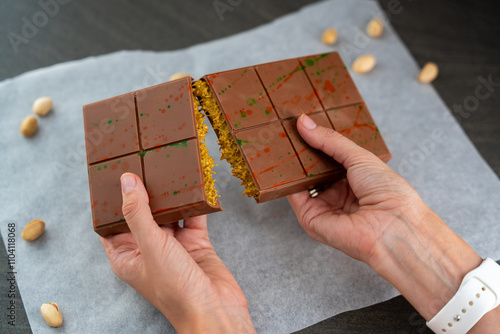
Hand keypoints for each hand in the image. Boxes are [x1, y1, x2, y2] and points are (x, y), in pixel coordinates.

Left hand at [100, 173, 255, 333]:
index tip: (114, 174)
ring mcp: (173, 245)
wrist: (215, 309)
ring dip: (170, 194)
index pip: (113, 223)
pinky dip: (194, 201)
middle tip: (145, 161)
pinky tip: (195, 184)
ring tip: (168, 166)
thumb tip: (127, 182)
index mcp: (127, 254)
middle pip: (142, 213)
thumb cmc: (175, 289)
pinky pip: (192, 216)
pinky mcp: (195, 242)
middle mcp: (148, 248)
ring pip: (168, 212)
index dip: (112, 200)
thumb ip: (138, 212)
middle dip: (144, 190)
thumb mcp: (151, 245)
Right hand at [288, 114, 498, 332]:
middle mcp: (337, 194)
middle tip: (286, 131)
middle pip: (312, 170)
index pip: (327, 159)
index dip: (316, 143)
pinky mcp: (311, 220)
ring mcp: (323, 207)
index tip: (301, 125)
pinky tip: (283, 163)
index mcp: (353, 180)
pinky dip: (287, 181)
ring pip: (300, 182)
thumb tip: (304, 122)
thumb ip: (329, 140)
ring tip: (280, 142)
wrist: (393, 225)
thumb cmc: (388, 192)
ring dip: (291, 165)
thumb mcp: (359, 156)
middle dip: (300, 152)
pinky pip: (294, 197)